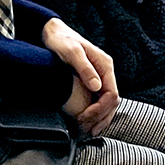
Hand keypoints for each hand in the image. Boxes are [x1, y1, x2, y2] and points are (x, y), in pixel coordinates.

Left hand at [46, 18, 119, 135]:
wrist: (52, 33)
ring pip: (107, 104)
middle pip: (112, 102)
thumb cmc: (61, 40)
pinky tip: (86, 122)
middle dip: (101, 119)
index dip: (100, 110)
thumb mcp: (71, 52)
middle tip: (87, 131)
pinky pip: (98, 101)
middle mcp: (105, 72)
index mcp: (104, 65)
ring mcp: (99, 77)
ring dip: (99, 119)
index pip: (112, 95)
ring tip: (88, 132)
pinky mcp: (90, 81)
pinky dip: (94, 114)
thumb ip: (85, 68)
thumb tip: (97, 86)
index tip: (84, 119)